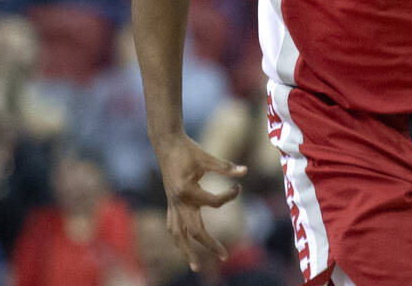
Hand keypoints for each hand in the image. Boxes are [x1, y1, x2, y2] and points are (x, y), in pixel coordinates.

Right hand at [153, 133, 246, 271]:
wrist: (166, 144)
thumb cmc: (188, 149)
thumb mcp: (207, 157)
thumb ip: (225, 167)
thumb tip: (245, 171)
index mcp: (187, 191)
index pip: (214, 203)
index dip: (229, 196)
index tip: (238, 187)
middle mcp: (178, 202)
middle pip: (194, 231)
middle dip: (209, 244)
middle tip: (225, 257)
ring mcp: (172, 204)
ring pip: (178, 235)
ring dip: (187, 251)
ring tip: (196, 267)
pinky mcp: (170, 203)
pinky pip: (172, 226)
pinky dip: (178, 238)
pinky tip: (184, 245)